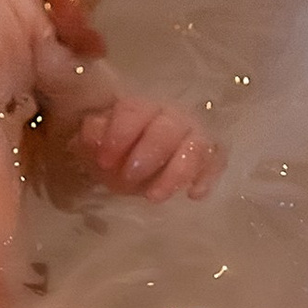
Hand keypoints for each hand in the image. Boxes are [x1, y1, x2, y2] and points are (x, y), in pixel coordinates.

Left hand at [72, 94, 222, 201]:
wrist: (132, 168)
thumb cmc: (114, 154)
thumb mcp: (95, 147)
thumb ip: (91, 137)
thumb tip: (92, 138)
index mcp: (139, 109)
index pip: (134, 111)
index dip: (120, 133)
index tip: (104, 160)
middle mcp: (170, 117)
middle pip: (167, 127)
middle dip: (149, 153)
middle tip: (129, 176)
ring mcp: (192, 136)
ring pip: (195, 146)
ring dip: (176, 172)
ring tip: (154, 197)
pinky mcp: (208, 158)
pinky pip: (216, 162)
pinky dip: (207, 177)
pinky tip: (194, 195)